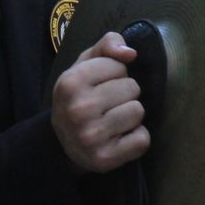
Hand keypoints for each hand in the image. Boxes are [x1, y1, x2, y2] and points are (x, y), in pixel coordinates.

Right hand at [50, 31, 149, 172]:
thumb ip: (108, 45)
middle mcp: (78, 110)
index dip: (114, 73)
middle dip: (124, 94)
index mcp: (70, 83)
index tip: (99, 84)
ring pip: (138, 111)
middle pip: (132, 88)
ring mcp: (91, 137)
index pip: (119, 66)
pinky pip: (142, 139)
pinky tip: (119, 137)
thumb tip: (131, 53)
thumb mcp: (85, 63)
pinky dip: (136, 138)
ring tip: (113, 120)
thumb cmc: (79, 95)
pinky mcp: (105, 159)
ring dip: (130, 115)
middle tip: (107, 104)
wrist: (61, 142)